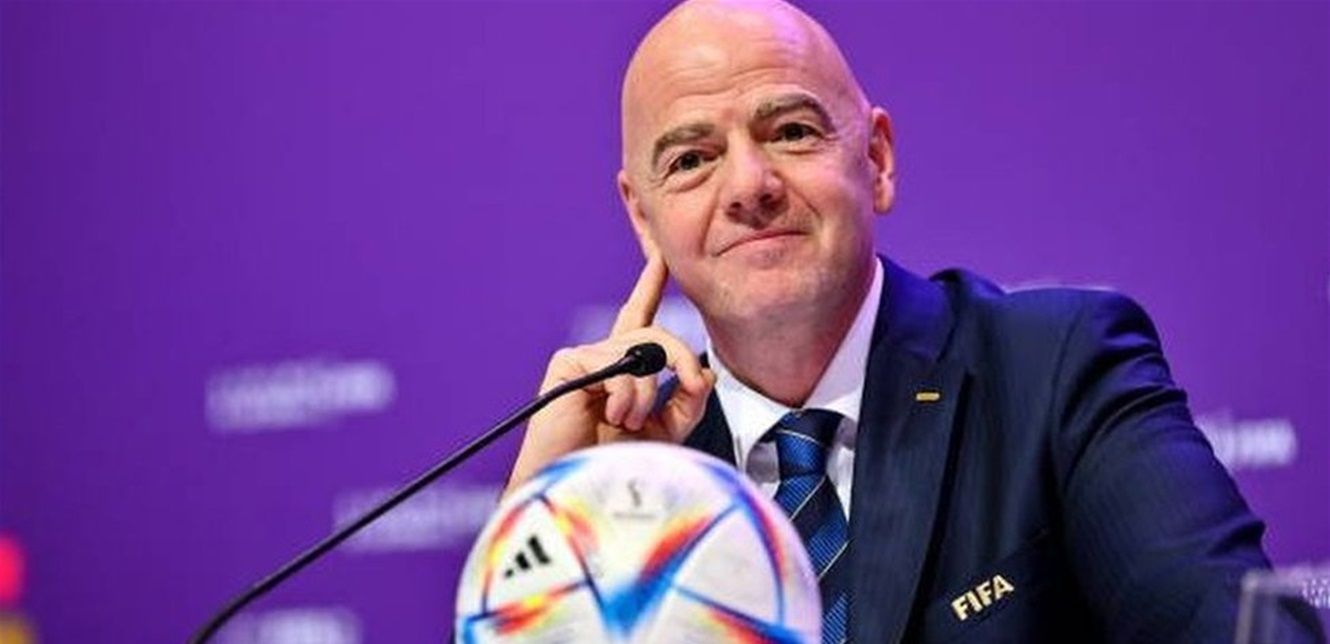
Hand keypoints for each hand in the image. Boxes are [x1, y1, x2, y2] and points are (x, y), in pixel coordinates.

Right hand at [505, 253, 715, 493]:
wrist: (580, 493)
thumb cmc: (617, 469)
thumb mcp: (668, 433)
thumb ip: (688, 401)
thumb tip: (704, 373)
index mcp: (626, 368)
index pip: (641, 316)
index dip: (650, 282)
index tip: (660, 252)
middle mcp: (606, 357)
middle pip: (656, 334)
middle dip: (684, 359)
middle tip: (693, 388)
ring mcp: (586, 359)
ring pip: (642, 348)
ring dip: (648, 394)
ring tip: (630, 423)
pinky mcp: (568, 364)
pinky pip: (617, 366)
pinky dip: (626, 397)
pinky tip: (612, 418)